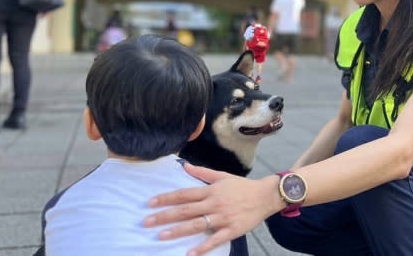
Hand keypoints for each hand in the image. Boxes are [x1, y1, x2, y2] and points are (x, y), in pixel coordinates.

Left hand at [143, 164, 281, 255]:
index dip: (166, 198)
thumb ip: (202, 172)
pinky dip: (203, 247)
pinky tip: (190, 253)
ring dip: (178, 231)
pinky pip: (215, 239)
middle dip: (165, 216)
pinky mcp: (232, 230)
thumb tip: (184, 166)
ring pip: (197, 225)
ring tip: (161, 236)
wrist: (266, 196)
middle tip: (147, 222)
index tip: (150, 203)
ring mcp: (223, 217)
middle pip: (186, 210)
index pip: (184, 194)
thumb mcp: (222, 176)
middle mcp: (214, 203)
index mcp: (211, 191)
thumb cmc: (243, 186)